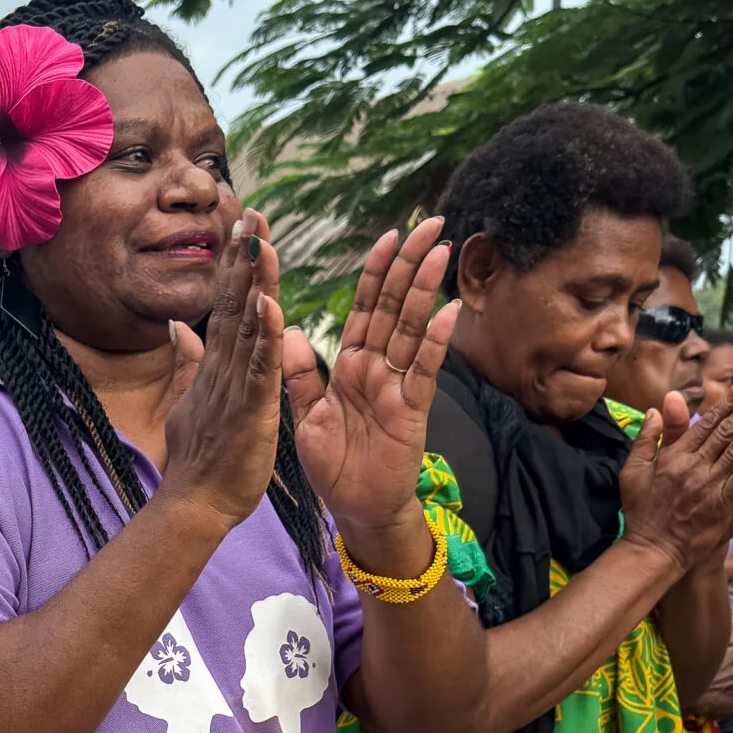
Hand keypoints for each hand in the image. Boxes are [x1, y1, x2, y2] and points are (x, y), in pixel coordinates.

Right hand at [155, 214, 285, 530]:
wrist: (195, 504)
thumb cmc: (200, 460)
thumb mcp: (192, 402)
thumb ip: (188, 363)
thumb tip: (177, 329)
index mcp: (216, 367)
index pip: (227, 307)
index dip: (235, 267)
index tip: (243, 229)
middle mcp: (223, 369)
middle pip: (235, 304)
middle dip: (243, 259)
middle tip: (252, 215)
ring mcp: (234, 386)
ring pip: (247, 326)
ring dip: (254, 282)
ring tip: (260, 241)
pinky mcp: (250, 410)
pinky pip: (261, 368)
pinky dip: (266, 336)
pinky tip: (271, 304)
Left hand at [289, 215, 459, 570]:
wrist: (355, 509)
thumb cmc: (334, 465)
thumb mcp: (306, 416)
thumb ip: (299, 376)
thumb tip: (285, 332)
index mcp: (349, 365)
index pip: (364, 308)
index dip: (376, 272)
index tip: (388, 236)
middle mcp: (376, 368)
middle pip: (393, 307)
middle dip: (410, 265)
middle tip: (429, 224)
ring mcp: (397, 386)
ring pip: (411, 329)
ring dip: (425, 291)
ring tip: (440, 252)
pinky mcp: (411, 410)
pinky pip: (423, 370)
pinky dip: (435, 342)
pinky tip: (447, 311)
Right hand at [621, 360, 732, 571]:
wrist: (653, 552)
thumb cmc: (642, 510)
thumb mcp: (634, 470)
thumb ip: (648, 437)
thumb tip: (658, 407)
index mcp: (676, 457)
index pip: (708, 422)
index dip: (731, 400)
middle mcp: (698, 469)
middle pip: (732, 430)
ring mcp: (715, 489)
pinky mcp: (729, 509)